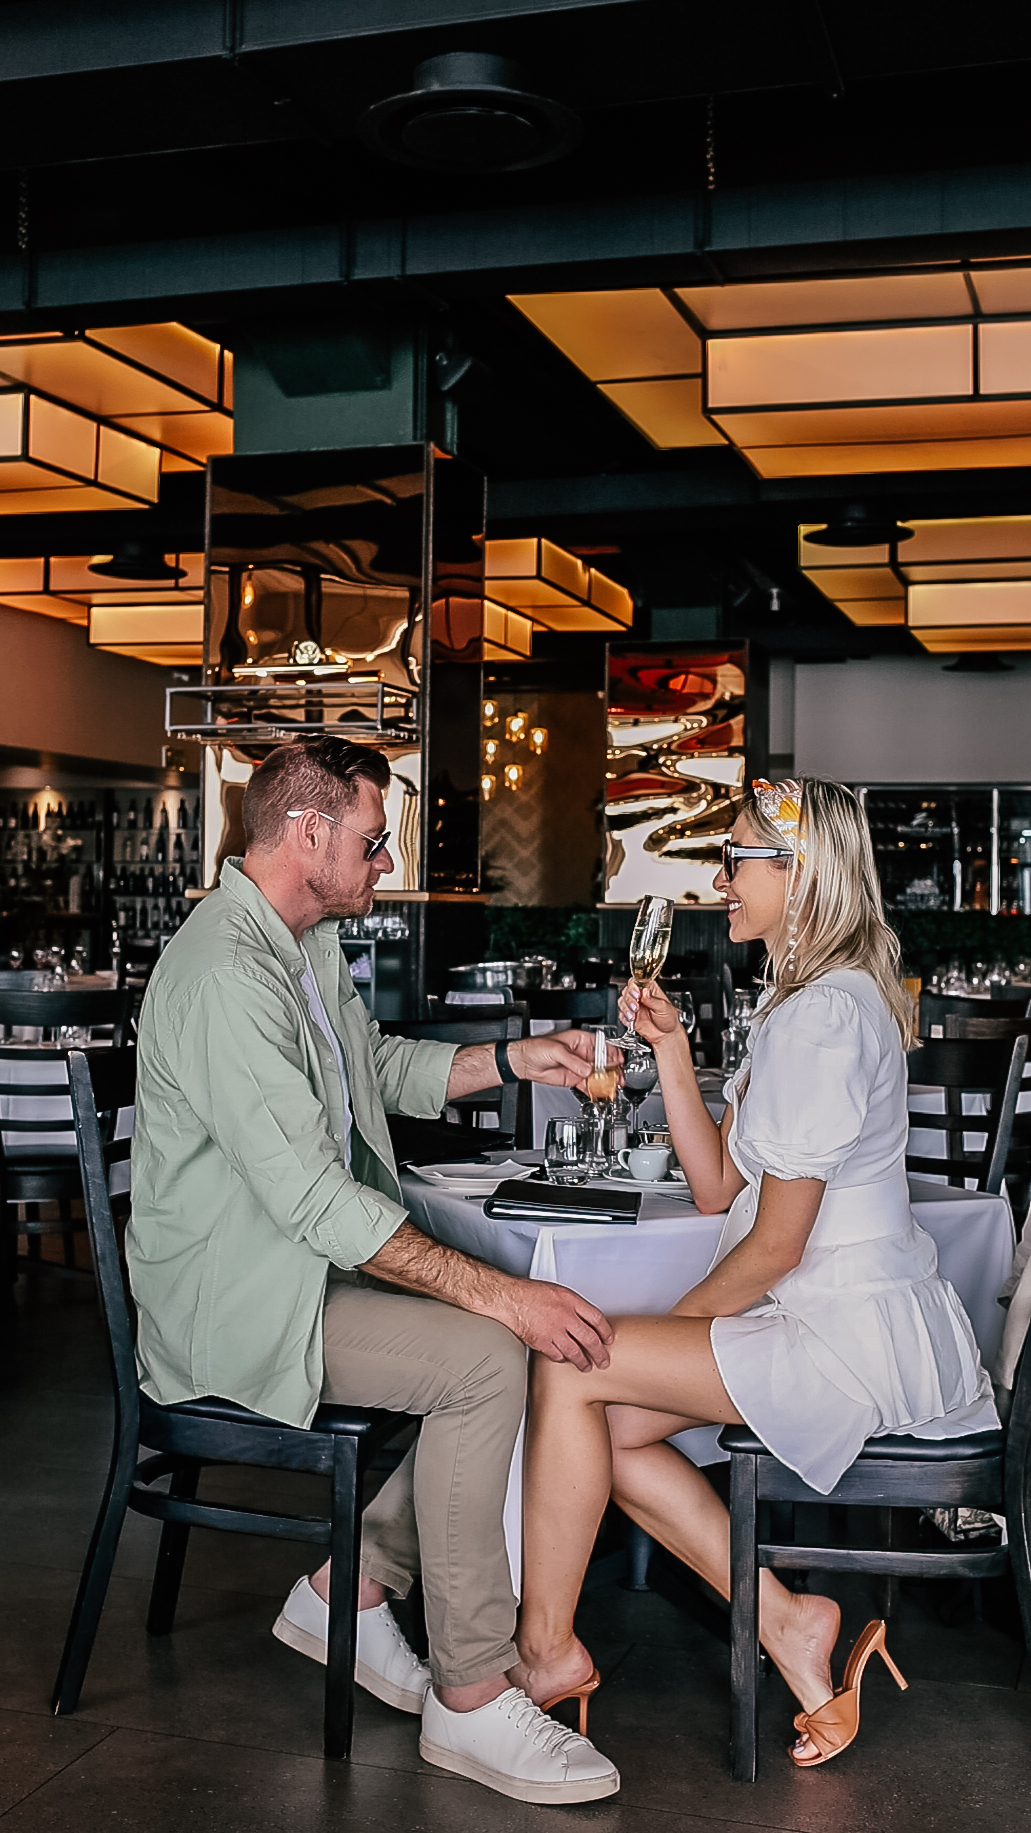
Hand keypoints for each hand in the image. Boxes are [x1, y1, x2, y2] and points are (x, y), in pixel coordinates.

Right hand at [497, 1277, 613, 1369]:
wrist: (510, 1299)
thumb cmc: (531, 1293)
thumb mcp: (558, 1292)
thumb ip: (574, 1305)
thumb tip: (586, 1320)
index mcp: (571, 1301)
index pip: (597, 1319)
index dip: (606, 1331)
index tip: (608, 1339)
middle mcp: (565, 1316)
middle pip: (590, 1339)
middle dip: (599, 1353)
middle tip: (603, 1361)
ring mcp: (554, 1331)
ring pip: (575, 1352)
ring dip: (583, 1362)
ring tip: (586, 1367)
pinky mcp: (542, 1342)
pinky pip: (558, 1356)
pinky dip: (562, 1359)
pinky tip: (565, 1360)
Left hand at [509, 1029, 621, 1091]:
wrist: (524, 1062)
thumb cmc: (536, 1048)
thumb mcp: (556, 1050)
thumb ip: (572, 1061)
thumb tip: (587, 1069)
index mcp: (581, 1040)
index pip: (602, 1046)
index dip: (612, 1053)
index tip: (618, 1061)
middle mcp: (583, 1053)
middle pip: (603, 1061)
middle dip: (612, 1070)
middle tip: (618, 1078)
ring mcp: (579, 1066)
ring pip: (598, 1074)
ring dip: (606, 1081)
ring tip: (612, 1088)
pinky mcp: (574, 1078)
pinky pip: (588, 1084)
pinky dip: (595, 1090)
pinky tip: (600, 1093)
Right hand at [618, 978, 680, 1047]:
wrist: (666, 1035)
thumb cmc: (669, 1019)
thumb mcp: (664, 1008)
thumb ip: (653, 1000)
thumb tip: (645, 992)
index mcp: (650, 990)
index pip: (638, 982)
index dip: (635, 986)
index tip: (637, 993)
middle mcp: (640, 996)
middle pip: (627, 990)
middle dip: (629, 999)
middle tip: (636, 1006)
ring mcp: (634, 1006)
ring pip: (622, 1001)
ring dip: (626, 1008)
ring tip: (633, 1015)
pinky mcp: (630, 1016)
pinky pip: (621, 1015)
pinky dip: (624, 1018)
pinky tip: (631, 1021)